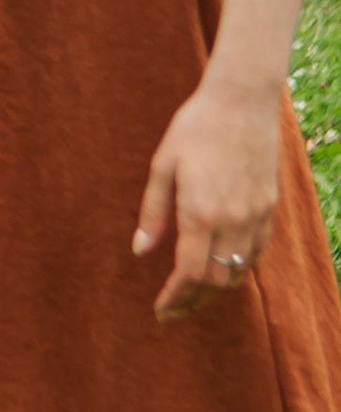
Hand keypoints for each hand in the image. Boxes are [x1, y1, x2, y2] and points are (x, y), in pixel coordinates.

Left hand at [134, 71, 283, 319]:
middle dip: (193, 300)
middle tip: (173, 307)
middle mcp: (232, 221)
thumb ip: (153, 212)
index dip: (175, 298)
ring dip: (217, 288)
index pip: (190, 274)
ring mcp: (255, 216)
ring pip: (240, 271)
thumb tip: (141, 250)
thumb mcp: (163, 165)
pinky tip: (223, 266)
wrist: (241, 102)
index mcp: (201, 213)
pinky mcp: (269, 208)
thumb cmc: (195, 128)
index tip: (161, 310)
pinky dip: (239, 267)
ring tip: (194, 292)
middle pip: (216, 281)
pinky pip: (256, 252)